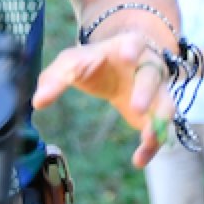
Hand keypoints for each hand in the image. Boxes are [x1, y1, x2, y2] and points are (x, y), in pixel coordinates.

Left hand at [33, 29, 173, 169]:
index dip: (132, 49)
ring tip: (149, 139)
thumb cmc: (96, 62)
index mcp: (128, 47)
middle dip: (147, 92)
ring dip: (159, 121)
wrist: (120, 64)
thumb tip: (37, 101)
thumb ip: (55, 78)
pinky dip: (152, 147)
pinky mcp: (156, 114)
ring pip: (166, 104)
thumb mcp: (73, 63)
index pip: (134, 42)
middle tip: (137, 108)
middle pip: (153, 76)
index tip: (126, 57)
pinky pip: (159, 130)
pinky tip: (139, 160)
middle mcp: (148, 67)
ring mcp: (157, 91)